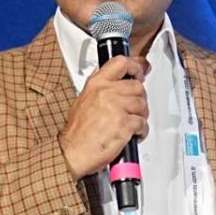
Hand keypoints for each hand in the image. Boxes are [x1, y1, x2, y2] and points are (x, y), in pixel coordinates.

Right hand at [60, 54, 148, 178]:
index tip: (139, 73)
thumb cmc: (77, 132)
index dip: (135, 66)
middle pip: (137, 86)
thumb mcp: (84, 100)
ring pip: (142, 105)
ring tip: (132, 123)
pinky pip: (143, 123)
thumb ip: (101, 88)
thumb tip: (116, 83)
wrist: (73, 151)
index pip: (120, 63)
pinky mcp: (124, 124)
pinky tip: (134, 134)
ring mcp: (116, 107)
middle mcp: (107, 92)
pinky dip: (142, 131)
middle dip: (140, 99)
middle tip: (135, 108)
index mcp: (96, 84)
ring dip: (141, 116)